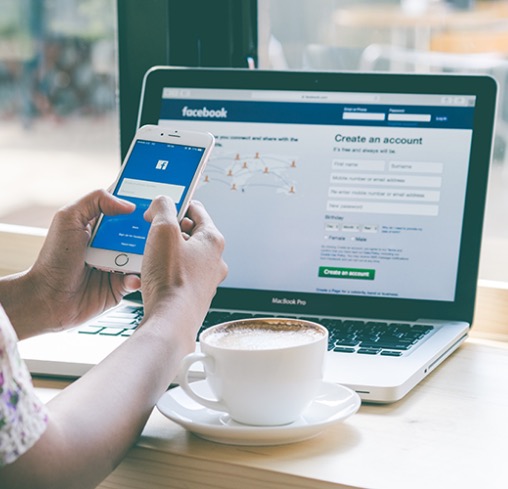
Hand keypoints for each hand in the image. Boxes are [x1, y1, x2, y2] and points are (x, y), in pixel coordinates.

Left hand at [24, 189, 141, 333]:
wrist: (48, 298)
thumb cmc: (53, 259)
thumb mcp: (68, 219)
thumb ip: (95, 201)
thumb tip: (128, 204)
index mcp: (99, 226)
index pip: (122, 208)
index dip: (138, 202)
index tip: (153, 198)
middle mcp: (110, 244)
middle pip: (139, 231)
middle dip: (149, 229)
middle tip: (157, 227)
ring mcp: (117, 265)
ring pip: (142, 256)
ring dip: (146, 255)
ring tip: (148, 254)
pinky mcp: (120, 286)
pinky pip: (137, 279)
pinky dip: (137, 278)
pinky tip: (132, 277)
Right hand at [140, 197, 227, 344]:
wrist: (170, 321)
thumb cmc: (171, 280)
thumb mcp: (163, 231)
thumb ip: (163, 208)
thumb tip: (162, 202)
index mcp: (213, 240)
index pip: (196, 209)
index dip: (176, 204)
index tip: (161, 207)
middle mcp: (214, 260)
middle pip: (190, 233)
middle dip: (169, 230)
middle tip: (151, 232)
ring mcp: (206, 279)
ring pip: (184, 255)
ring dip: (166, 251)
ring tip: (148, 255)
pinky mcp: (195, 294)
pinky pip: (180, 274)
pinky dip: (166, 270)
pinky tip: (152, 275)